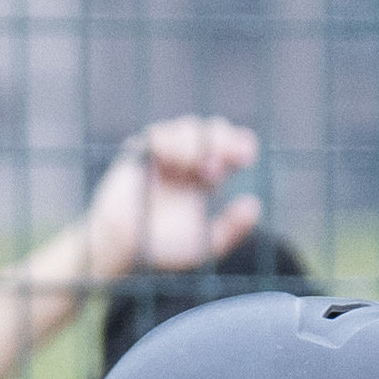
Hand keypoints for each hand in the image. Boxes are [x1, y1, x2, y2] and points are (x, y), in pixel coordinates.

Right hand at [78, 115, 264, 280]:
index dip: (240, 144)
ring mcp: (162, 154)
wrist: (124, 249)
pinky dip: (172, 144)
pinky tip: (177, 164)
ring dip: (198, 145)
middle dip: (221, 139)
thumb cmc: (162, 251)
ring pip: (189, 127)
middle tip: (221, 162)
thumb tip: (254, 204)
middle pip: (212, 129)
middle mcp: (186, 161)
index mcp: (205, 177)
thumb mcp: (204, 246)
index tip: (247, 156)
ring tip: (198, 170)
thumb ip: (231, 230)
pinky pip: (159, 135)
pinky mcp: (140, 152)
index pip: (229, 148)